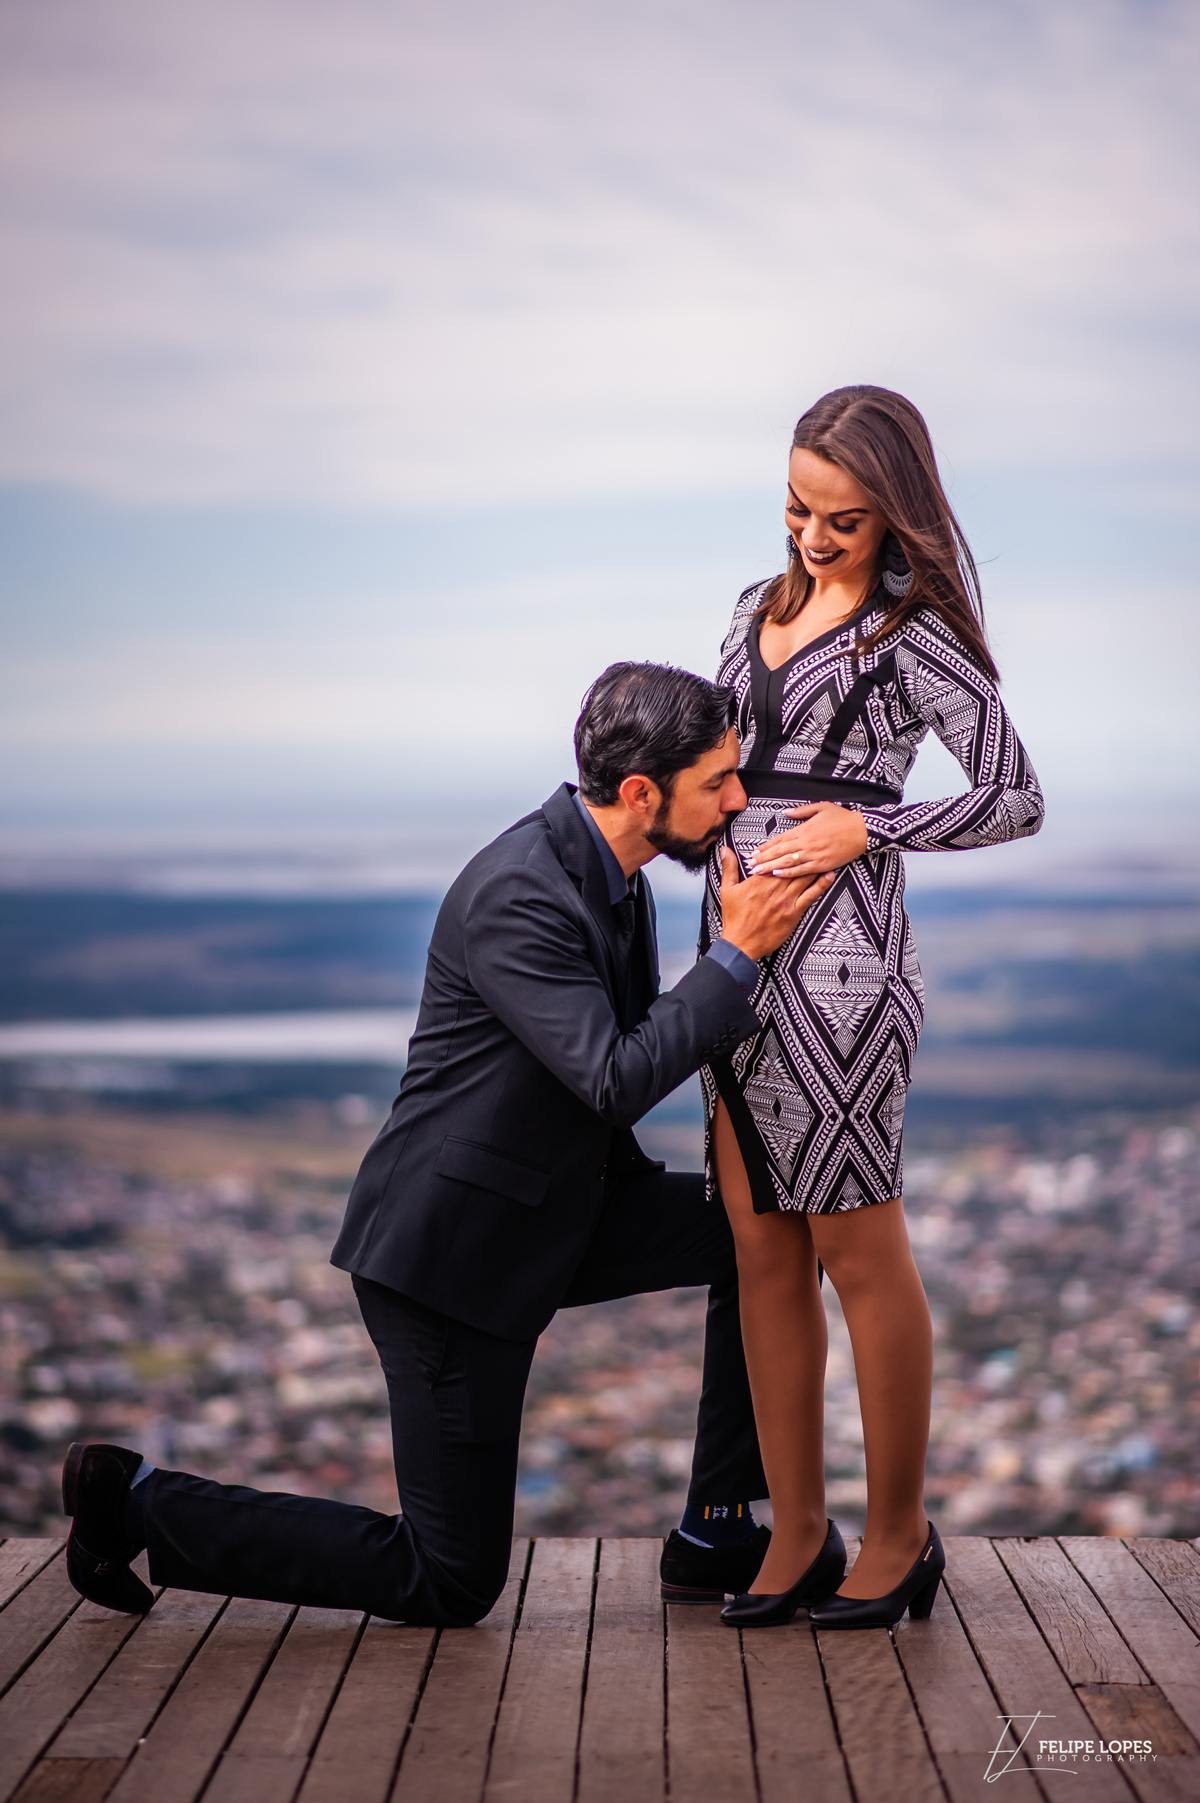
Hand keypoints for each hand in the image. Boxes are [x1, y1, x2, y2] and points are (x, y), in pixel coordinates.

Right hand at [718, 847, 834, 961]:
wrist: (741, 943)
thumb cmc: (734, 917)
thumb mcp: (727, 889)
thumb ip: (729, 867)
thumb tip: (725, 849)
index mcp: (759, 880)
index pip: (775, 859)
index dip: (786, 850)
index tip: (795, 842)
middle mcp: (774, 887)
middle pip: (793, 866)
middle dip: (804, 854)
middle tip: (817, 843)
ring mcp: (786, 900)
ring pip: (803, 877)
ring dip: (815, 865)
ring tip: (826, 854)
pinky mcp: (793, 912)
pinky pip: (811, 895)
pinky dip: (821, 884)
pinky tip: (829, 875)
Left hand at [749, 802, 867, 876]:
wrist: (862, 830)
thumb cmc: (843, 818)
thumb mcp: (821, 807)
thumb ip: (801, 811)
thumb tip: (786, 813)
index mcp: (804, 828)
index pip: (780, 838)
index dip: (765, 846)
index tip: (753, 851)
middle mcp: (806, 842)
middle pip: (779, 851)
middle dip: (763, 858)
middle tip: (749, 864)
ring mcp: (814, 854)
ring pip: (787, 861)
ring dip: (771, 866)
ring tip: (758, 871)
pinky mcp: (822, 864)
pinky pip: (802, 870)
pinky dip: (789, 872)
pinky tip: (777, 874)